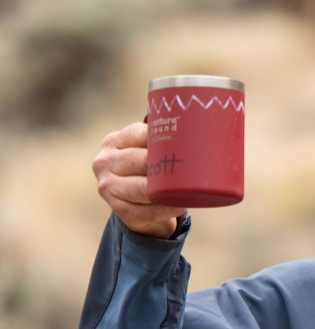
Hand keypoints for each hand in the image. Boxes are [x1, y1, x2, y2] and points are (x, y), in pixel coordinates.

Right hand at [92, 122, 186, 237]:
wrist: (138, 206)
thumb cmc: (150, 171)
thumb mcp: (148, 150)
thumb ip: (162, 136)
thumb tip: (195, 117)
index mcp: (114, 141)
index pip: (142, 134)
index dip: (168, 139)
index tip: (190, 142)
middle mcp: (105, 161)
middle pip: (144, 160)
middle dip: (169, 165)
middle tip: (193, 167)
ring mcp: (107, 186)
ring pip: (143, 188)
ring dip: (168, 191)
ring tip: (188, 191)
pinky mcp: (117, 209)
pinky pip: (145, 211)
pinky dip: (165, 210)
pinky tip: (179, 206)